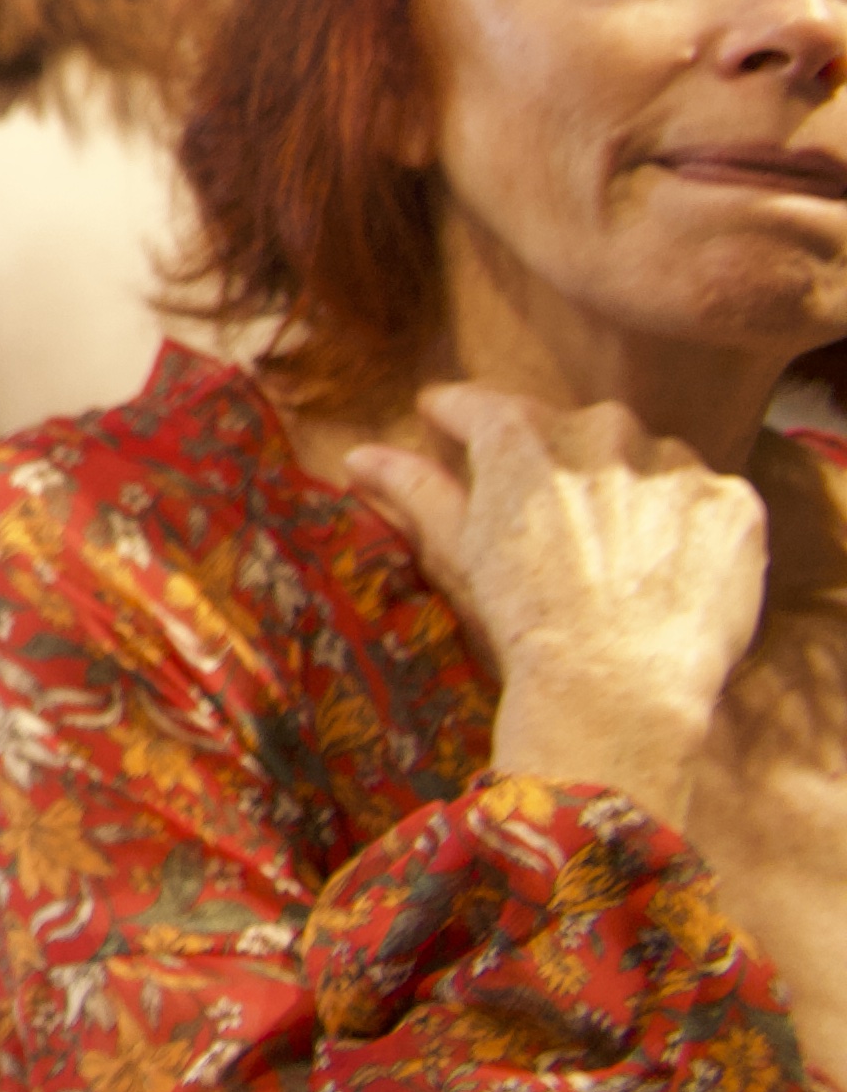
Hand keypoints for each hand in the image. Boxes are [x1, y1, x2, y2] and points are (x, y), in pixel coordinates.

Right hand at [343, 384, 769, 812]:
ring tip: (618, 556)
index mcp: (520, 434)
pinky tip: (668, 570)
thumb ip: (414, 489)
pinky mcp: (732, 502)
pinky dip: (688, 525)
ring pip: (645, 460)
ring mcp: (673, 464)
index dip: (458, 424)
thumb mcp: (459, 551)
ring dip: (630, 492)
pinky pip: (706, 496)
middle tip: (552, 526)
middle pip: (571, 429)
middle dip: (559, 463)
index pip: (478, 405)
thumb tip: (359, 455)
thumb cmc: (524, 620)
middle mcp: (600, 430)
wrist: (616, 686)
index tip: (450, 437)